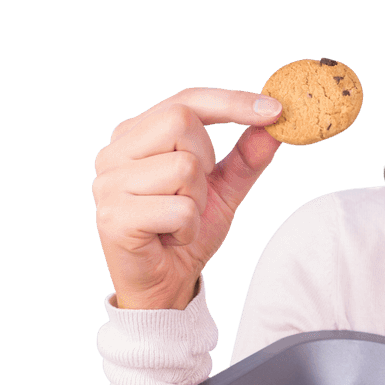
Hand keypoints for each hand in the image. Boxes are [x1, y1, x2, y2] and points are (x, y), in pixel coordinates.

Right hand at [92, 88, 282, 308]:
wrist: (164, 284)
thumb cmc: (185, 230)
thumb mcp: (224, 188)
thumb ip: (247, 156)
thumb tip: (275, 123)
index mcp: (136, 134)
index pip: (187, 99)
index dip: (232, 102)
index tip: (275, 109)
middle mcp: (114, 152)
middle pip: (181, 121)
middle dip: (206, 160)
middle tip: (195, 193)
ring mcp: (109, 184)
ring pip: (183, 167)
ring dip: (197, 200)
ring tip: (179, 219)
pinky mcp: (113, 218)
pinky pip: (178, 209)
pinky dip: (188, 228)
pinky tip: (171, 237)